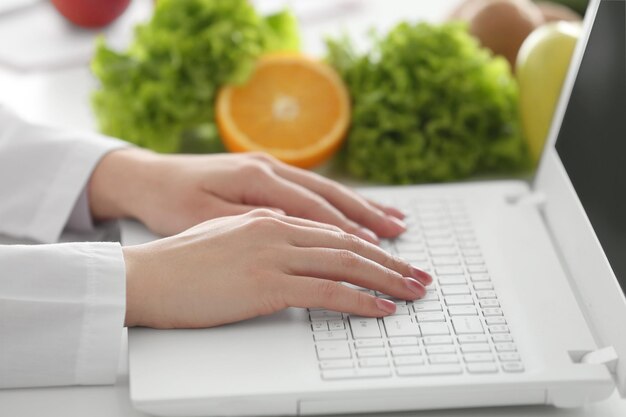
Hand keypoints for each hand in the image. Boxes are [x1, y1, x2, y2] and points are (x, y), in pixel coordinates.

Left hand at [89, 148, 405, 242]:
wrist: (145, 179)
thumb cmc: (169, 204)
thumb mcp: (204, 219)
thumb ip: (255, 225)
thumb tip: (302, 235)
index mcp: (256, 179)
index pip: (316, 211)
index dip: (350, 235)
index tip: (379, 255)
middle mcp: (270, 169)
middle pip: (332, 198)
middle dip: (370, 222)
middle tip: (402, 243)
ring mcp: (270, 169)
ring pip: (328, 191)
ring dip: (364, 208)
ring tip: (396, 223)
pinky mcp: (266, 175)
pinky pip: (313, 190)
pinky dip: (341, 202)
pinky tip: (358, 210)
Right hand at [122, 210, 431, 328]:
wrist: (145, 275)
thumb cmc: (180, 261)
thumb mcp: (228, 235)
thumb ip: (264, 234)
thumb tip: (289, 240)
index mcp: (269, 216)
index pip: (332, 228)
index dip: (367, 242)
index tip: (392, 255)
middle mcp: (277, 227)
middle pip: (347, 242)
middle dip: (389, 260)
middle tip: (418, 274)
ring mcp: (274, 254)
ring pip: (345, 263)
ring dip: (385, 279)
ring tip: (412, 291)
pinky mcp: (267, 283)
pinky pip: (327, 292)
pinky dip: (359, 300)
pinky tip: (380, 309)